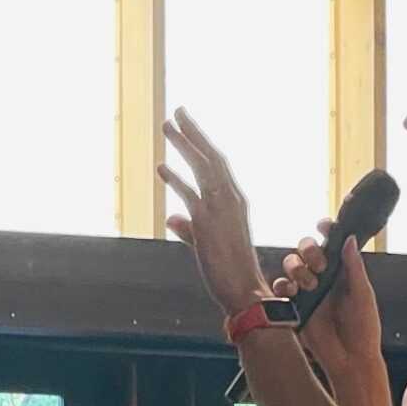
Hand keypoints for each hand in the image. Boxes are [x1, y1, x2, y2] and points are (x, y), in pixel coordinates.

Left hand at [159, 109, 267, 315]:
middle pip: (210, 157)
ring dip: (184, 145)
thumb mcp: (206, 244)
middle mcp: (231, 199)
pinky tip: (161, 168)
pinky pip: (192, 194)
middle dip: (193, 134)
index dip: (201, 145)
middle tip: (176, 114)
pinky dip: (176, 180)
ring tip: (167, 125)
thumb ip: (189, 228)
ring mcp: (222, 208)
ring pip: (203, 166)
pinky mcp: (209, 222)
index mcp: (234, 202)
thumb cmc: (230, 271)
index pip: (216, 165)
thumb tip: (172, 217)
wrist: (245, 291)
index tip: (187, 129)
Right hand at [274, 224, 384, 381]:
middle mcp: (322, 277)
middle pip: (305, 249)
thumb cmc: (363, 329)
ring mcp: (306, 291)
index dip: (326, 229)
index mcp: (341, 271)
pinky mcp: (293, 306)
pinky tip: (291, 292)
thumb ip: (353, 267)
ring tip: (309, 285)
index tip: (324, 225)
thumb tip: (349, 239)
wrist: (349, 359)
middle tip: (320, 265)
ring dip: (297, 269)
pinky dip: (281, 286)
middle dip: (309, 250)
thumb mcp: (362, 294)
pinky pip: (280, 289)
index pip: (331, 242)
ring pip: (291, 266)